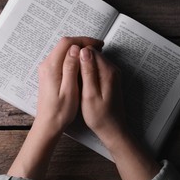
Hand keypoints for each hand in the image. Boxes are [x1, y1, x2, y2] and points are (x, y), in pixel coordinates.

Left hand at [8, 37, 102, 179]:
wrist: (48, 124)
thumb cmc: (60, 111)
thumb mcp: (69, 90)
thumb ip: (70, 68)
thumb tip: (75, 49)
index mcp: (51, 67)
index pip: (66, 43)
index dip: (83, 40)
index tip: (98, 44)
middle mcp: (46, 64)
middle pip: (64, 45)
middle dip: (82, 43)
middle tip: (99, 48)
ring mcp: (46, 68)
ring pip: (63, 51)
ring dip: (78, 49)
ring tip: (94, 54)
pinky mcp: (49, 73)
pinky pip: (61, 58)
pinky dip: (73, 57)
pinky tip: (83, 62)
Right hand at [79, 47, 159, 179]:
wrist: (112, 129)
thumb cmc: (99, 116)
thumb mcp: (89, 95)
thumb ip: (87, 72)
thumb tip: (83, 51)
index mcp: (108, 71)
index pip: (90, 50)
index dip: (76, 53)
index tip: (67, 62)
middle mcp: (112, 69)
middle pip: (92, 53)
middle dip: (79, 58)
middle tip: (68, 71)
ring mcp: (112, 73)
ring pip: (93, 60)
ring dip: (82, 65)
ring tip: (72, 77)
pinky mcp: (109, 78)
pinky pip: (95, 67)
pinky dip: (86, 71)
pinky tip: (80, 82)